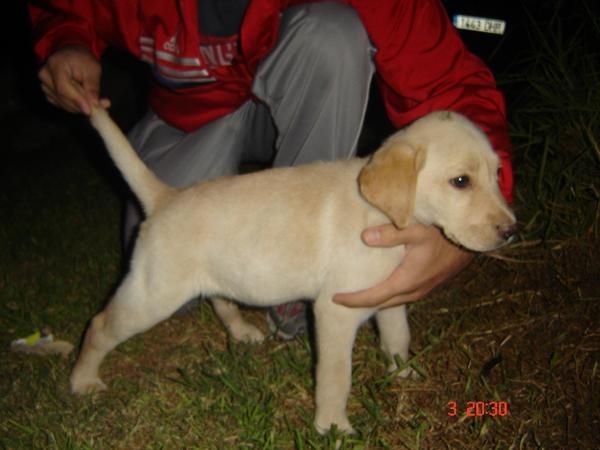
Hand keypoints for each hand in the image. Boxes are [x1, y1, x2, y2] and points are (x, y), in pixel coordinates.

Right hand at [38, 45, 110, 114]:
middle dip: (82, 105)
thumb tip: (94, 104)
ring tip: (94, 101)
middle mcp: (45, 75)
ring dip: (80, 106)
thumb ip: (92, 86)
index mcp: (55, 65)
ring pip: (63, 104)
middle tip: (101, 106)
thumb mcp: (93, 68)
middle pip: (63, 98)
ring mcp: (44, 84)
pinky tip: (84, 100)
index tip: (89, 110)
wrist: (71, 53)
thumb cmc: (82, 59)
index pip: (63, 88)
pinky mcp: (48, 92)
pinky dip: (74, 106)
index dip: (76, 100)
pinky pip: (62, 105)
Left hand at [333, 223, 472, 307]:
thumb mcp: (417, 229)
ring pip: (393, 300)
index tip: (334, 298)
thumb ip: (391, 233)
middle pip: (381, 303)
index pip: (373, 297)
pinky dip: (388, 293)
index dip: (353, 300)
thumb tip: (365, 237)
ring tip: (357, 292)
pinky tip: (383, 283)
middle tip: (340, 297)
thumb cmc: (445, 233)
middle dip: (361, 303)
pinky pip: (403, 295)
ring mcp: (423, 289)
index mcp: (406, 281)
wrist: (474, 241)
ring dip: (375, 299)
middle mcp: (414, 290)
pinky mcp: (428, 284)